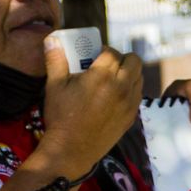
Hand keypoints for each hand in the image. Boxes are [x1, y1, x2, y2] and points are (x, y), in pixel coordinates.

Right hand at [39, 37, 143, 176]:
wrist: (71, 151)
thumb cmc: (61, 117)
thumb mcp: (54, 86)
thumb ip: (56, 60)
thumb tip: (51, 39)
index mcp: (103, 76)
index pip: (112, 52)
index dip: (103, 50)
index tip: (94, 56)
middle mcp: (121, 87)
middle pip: (134, 61)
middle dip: (121, 59)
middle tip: (106, 65)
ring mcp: (129, 104)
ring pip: (139, 78)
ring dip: (128, 74)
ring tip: (111, 80)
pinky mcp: (131, 117)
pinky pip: (137, 96)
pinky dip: (130, 91)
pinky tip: (114, 97)